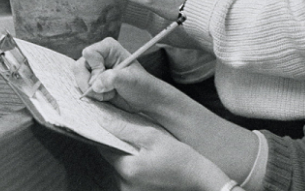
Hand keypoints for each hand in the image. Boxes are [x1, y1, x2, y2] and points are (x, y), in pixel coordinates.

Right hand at [74, 37, 167, 113]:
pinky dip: (91, 95)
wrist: (145, 99)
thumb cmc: (141, 86)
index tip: (106, 78)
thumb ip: (112, 78)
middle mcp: (99, 56)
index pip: (88, 54)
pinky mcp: (93, 81)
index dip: (94, 69)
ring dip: (91, 91)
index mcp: (108, 48)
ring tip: (108, 94)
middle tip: (104, 91)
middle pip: (79, 66)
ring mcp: (94, 69)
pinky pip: (81, 87)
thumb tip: (95, 84)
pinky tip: (105, 97)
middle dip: (90, 83)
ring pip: (78, 78)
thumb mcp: (129, 80)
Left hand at [98, 117, 233, 190]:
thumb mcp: (154, 137)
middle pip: (113, 160)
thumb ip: (125, 129)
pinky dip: (136, 169)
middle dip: (120, 147)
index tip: (112, 124)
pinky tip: (149, 163)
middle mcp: (125, 186)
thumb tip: (103, 120)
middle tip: (135, 137)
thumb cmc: (180, 159)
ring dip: (128, 159)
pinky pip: (130, 179)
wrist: (201, 181)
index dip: (107, 135)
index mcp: (127, 170)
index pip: (104, 148)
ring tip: (146, 151)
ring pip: (121, 170)